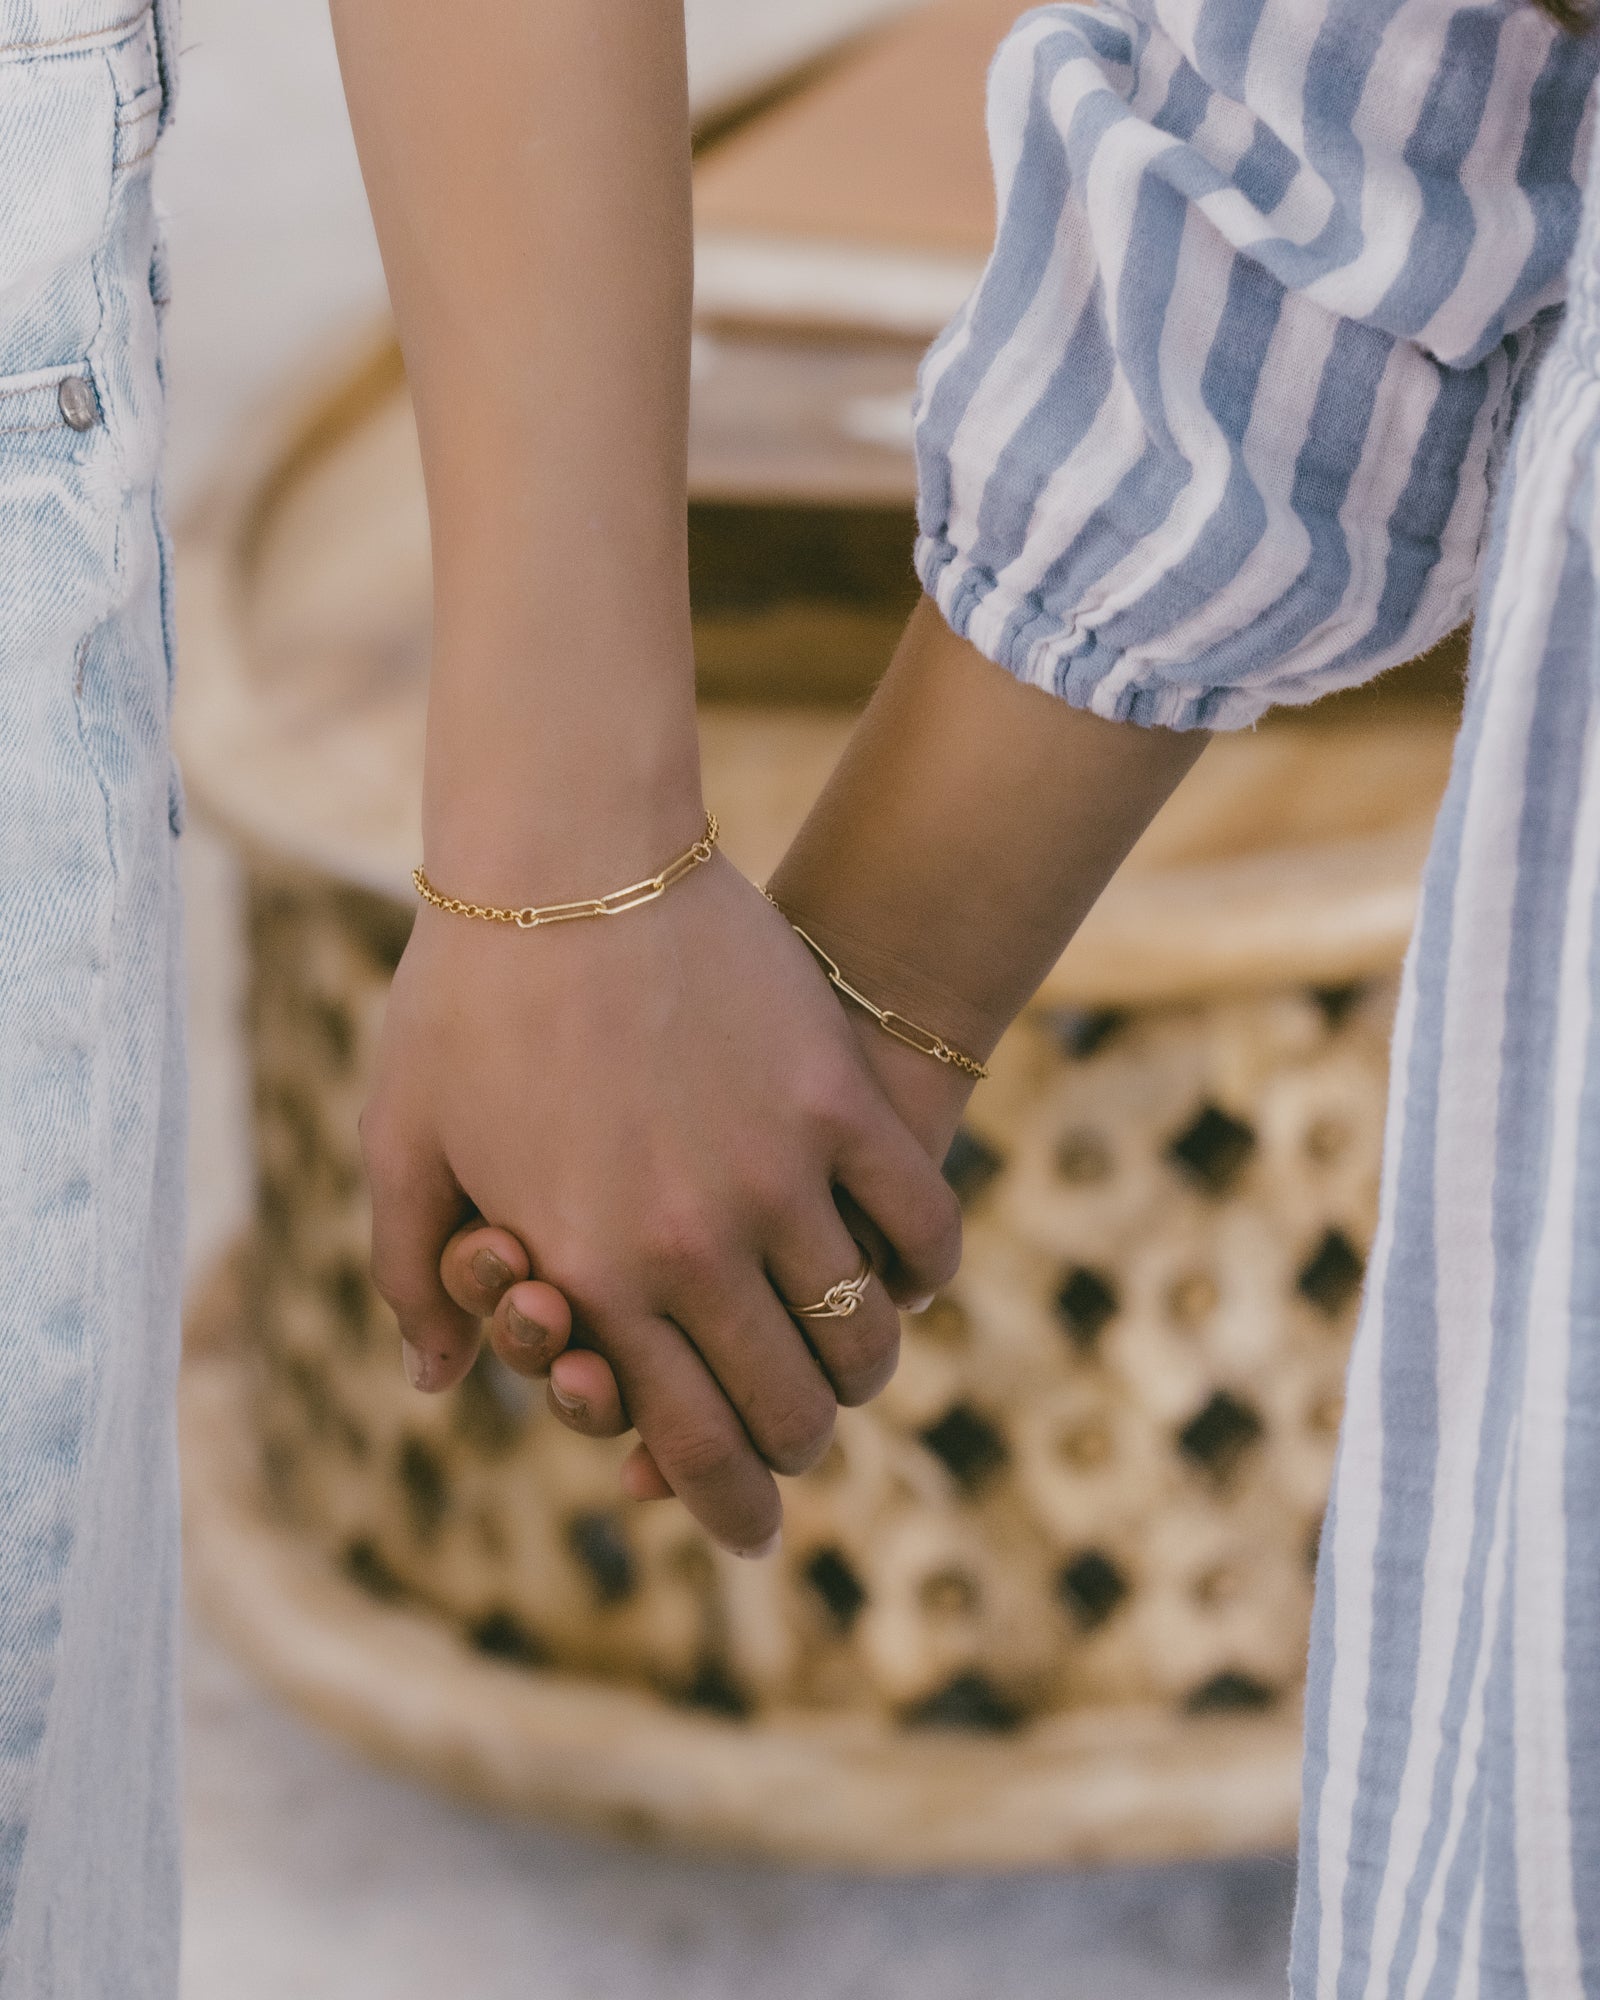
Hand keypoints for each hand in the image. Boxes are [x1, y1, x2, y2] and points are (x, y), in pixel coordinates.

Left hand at [360, 842, 960, 1556]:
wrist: (565, 854)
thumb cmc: (465, 996)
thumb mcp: (402, 1139)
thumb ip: (411, 1274)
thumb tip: (433, 1384)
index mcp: (590, 1272)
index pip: (685, 1443)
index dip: (727, 1508)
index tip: (752, 1531)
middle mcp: (691, 1247)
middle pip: (787, 1409)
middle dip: (796, 1452)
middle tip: (799, 1444)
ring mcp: (776, 1173)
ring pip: (862, 1334)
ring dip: (863, 1368)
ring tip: (852, 1358)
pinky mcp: (836, 1099)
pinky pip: (920, 1223)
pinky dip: (923, 1269)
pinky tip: (905, 1269)